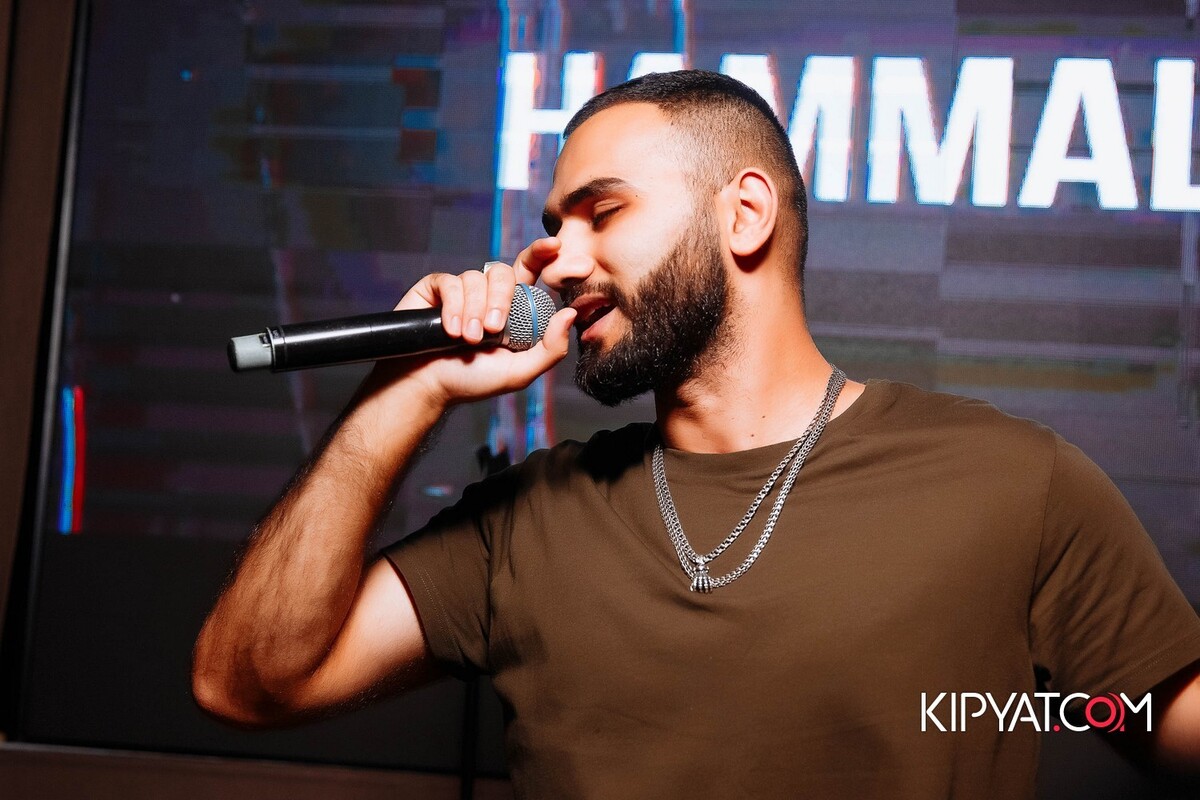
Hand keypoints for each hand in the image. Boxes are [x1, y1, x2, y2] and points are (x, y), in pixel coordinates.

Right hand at [366, 238, 574, 409]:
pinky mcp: (436, 289)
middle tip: (491, 331)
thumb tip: (570, 313)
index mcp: (512, 309)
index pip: (529, 271)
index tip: (554, 245)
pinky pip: (450, 282)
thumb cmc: (472, 381)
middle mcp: (487, 295)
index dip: (541, 254)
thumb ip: (550, 348)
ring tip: (467, 339)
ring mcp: (461, 290)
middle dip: (499, 301)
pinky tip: (449, 330)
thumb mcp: (519, 372)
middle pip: (503, 273)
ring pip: (475, 278)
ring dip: (473, 311)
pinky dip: (452, 307)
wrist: (427, 386)